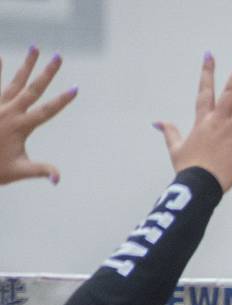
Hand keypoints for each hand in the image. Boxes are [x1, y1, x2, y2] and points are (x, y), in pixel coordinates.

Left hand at [0, 47, 77, 185]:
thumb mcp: (19, 171)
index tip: (75, 88)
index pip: (47, 110)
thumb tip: (58, 179)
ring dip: (26, 64)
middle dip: (47, 72)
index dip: (62, 100)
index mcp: (21, 126)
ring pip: (14, 81)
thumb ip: (41, 170)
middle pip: (32, 88)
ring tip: (35, 48)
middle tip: (58, 56)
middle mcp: (9, 111)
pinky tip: (1, 58)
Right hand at [154, 50, 231, 191]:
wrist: (198, 184)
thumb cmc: (188, 168)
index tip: (210, 55)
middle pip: (230, 89)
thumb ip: (170, 132)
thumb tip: (158, 122)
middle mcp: (219, 121)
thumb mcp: (175, 147)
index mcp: (202, 120)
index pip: (205, 90)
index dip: (208, 72)